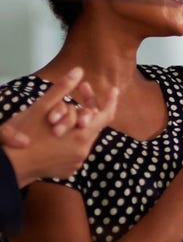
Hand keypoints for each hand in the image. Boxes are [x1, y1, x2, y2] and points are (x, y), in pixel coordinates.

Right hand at [2, 67, 118, 186]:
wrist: (6, 168)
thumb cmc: (22, 137)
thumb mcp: (41, 109)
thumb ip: (62, 89)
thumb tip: (78, 71)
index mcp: (81, 136)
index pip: (107, 115)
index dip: (111, 101)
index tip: (113, 89)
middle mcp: (83, 151)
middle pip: (94, 125)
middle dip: (88, 109)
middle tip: (80, 92)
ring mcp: (75, 163)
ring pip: (84, 137)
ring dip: (77, 125)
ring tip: (62, 114)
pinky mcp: (67, 170)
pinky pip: (75, 151)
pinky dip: (70, 140)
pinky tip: (56, 133)